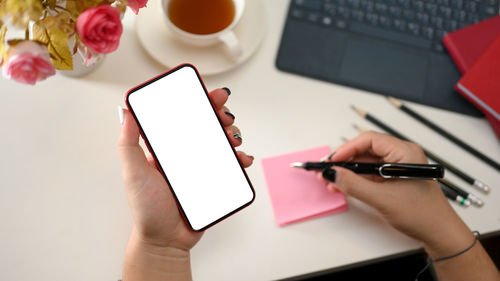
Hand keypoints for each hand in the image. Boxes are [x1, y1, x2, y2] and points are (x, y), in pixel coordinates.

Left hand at [118, 88, 253, 250]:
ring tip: (232, 139)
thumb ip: (129, 142)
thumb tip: (126, 110)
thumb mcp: (133, 172)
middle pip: (206, 123)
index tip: (207, 93)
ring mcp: (202, 165)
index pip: (182, 115)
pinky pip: (231, 164)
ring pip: (222, 140)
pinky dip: (240, 158)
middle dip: (219, 113)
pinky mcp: (215, 179)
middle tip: (224, 115)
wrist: (166, 240)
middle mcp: (185, 152)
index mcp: (166, 146)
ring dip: (232, 133)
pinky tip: (241, 158)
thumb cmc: (147, 209)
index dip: (196, 100)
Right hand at [322, 131, 472, 255]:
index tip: (332, 161)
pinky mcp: (395, 179)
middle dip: (344, 161)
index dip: (347, 149)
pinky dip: (357, 180)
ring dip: (348, 172)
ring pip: (366, 163)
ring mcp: (398, 167)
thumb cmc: (424, 215)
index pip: (369, 140)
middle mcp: (402, 156)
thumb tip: (333, 174)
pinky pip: (371, 174)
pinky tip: (344, 186)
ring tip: (332, 180)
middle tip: (327, 170)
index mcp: (405, 152)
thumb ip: (354, 185)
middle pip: (366, 150)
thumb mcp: (382, 199)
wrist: (440, 235)